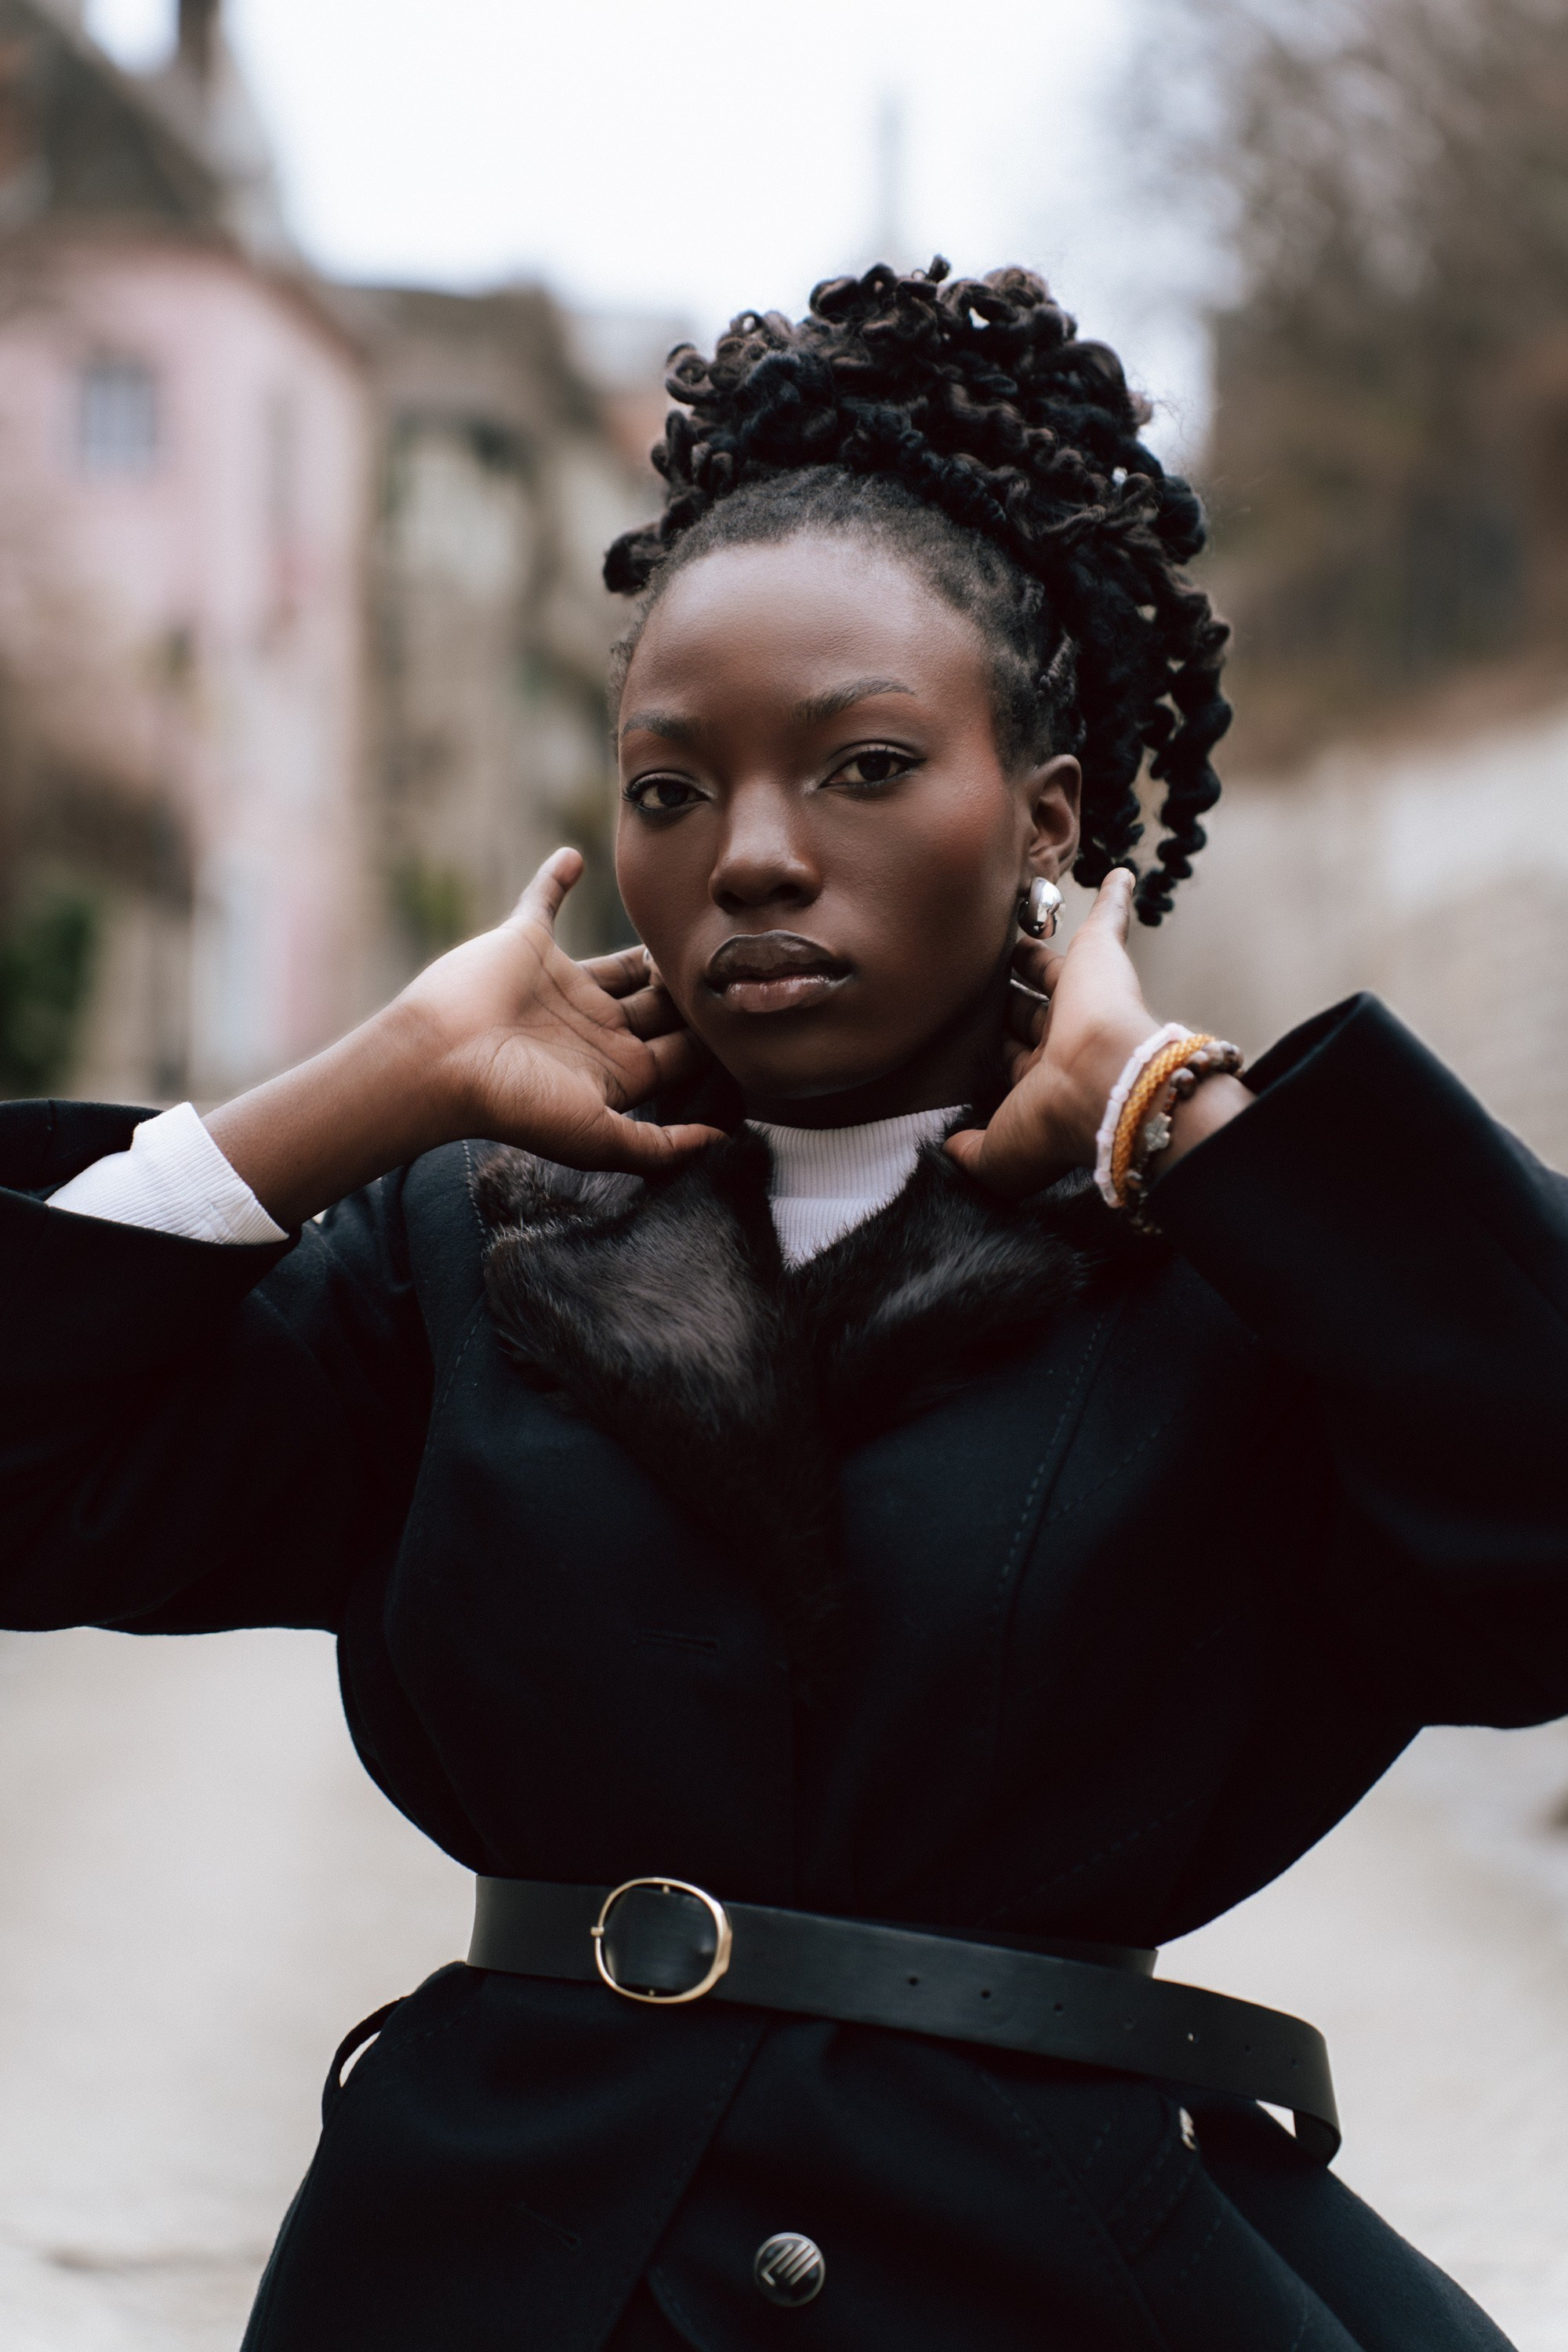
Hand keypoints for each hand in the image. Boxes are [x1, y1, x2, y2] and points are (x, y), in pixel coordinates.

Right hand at [207, 849, 722, 1227]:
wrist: (440, 1062)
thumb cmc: (516, 1104)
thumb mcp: (600, 1138)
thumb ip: (662, 1146)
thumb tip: (721, 1142)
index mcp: (615, 1070)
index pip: (680, 1050)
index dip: (713, 1034)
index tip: (751, 1009)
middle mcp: (593, 1026)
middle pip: (661, 1003)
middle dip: (692, 988)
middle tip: (733, 957)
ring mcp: (559, 984)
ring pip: (621, 958)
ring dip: (651, 944)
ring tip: (686, 920)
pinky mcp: (524, 942)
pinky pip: (543, 900)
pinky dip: (557, 878)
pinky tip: (575, 857)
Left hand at [946, 868, 1245, 1198]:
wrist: (1104, 1082)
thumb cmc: (1054, 1121)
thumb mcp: (997, 1156)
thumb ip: (969, 1151)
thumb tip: (947, 1147)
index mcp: (1047, 1081)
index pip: (1016, 1058)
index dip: (998, 1049)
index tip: (978, 1042)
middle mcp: (1068, 1039)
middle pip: (1032, 1011)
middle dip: (1011, 999)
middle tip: (982, 980)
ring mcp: (1087, 997)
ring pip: (1059, 969)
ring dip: (1039, 951)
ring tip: (1017, 932)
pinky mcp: (1102, 958)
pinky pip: (1110, 919)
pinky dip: (1114, 899)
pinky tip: (1117, 878)